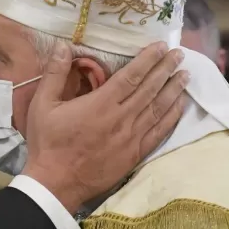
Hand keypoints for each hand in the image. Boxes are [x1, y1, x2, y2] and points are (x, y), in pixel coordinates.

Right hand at [22, 41, 187, 211]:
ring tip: (186, 75)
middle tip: (180, 54)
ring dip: (174, 90)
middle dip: (166, 69)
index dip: (148, 59)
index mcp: (100, 104)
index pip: (131, 76)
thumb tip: (62, 46)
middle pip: (150, 89)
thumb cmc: (48, 143)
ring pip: (158, 109)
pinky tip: (180, 106)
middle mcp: (121, 118)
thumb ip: (54, 74)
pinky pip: (159, 133)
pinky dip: (172, 118)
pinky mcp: (135, 154)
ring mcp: (131, 138)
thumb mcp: (42, 105)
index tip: (162, 46)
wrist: (56, 183)